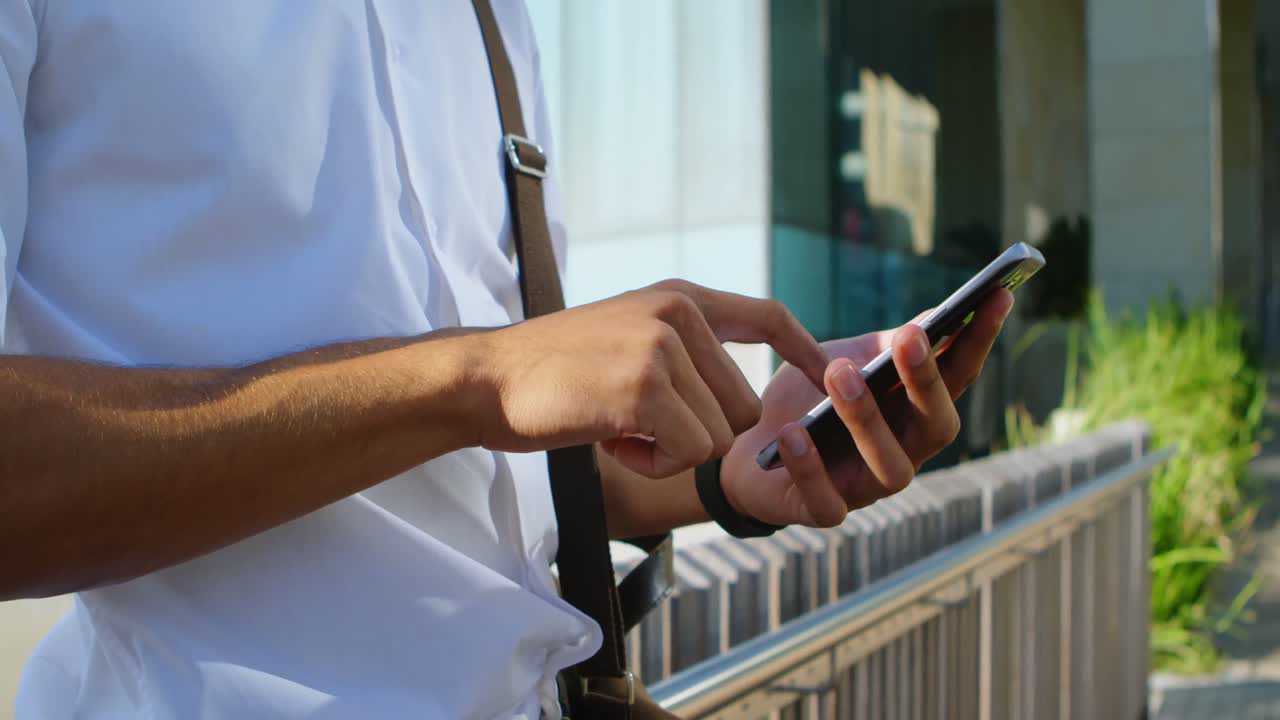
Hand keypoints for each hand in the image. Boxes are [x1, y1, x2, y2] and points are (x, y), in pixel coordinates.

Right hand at [475, 280, 828, 477]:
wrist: (489, 378)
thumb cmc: (555, 371)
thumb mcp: (628, 333)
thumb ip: (684, 347)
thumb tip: (742, 399)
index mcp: (680, 297)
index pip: (767, 316)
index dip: (803, 351)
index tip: (825, 377)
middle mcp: (680, 313)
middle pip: (743, 405)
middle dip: (697, 434)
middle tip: (636, 423)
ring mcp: (663, 348)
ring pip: (716, 436)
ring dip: (668, 451)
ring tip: (616, 425)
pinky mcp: (646, 388)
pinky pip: (687, 453)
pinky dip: (650, 463)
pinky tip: (610, 440)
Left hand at [719, 290, 1014, 526]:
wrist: (744, 446)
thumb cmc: (804, 400)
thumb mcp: (842, 361)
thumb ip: (881, 347)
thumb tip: (933, 317)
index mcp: (913, 413)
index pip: (958, 377)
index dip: (979, 340)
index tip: (998, 295)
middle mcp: (903, 453)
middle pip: (936, 427)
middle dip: (927, 382)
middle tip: (909, 337)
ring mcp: (866, 488)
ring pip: (890, 468)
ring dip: (867, 420)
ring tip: (839, 375)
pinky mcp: (822, 511)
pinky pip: (826, 501)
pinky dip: (810, 467)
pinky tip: (792, 433)